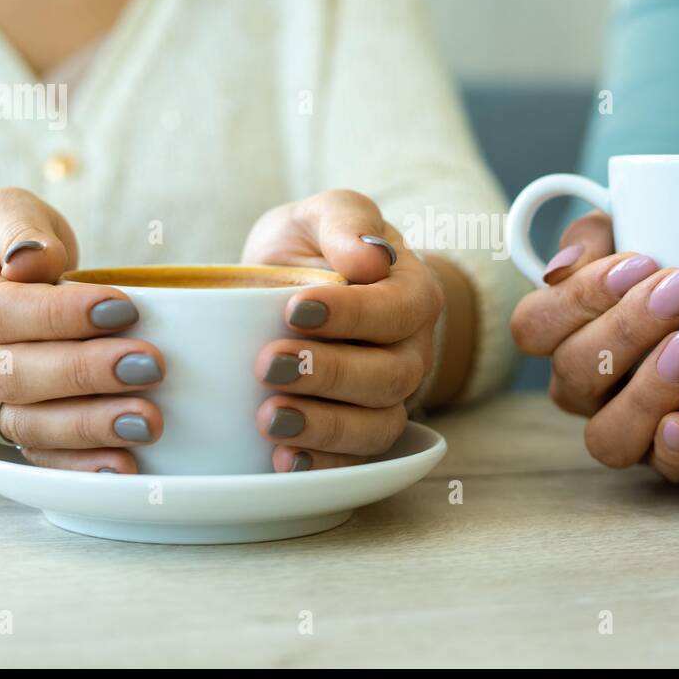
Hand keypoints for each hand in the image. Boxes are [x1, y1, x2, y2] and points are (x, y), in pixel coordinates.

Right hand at [0, 188, 163, 472]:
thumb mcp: (0, 211)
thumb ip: (18, 226)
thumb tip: (32, 259)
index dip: (58, 313)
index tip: (124, 306)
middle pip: (8, 374)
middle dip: (83, 374)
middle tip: (150, 365)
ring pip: (22, 424)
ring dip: (88, 427)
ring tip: (148, 421)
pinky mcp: (3, 426)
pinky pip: (35, 455)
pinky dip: (79, 466)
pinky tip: (125, 466)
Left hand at [242, 190, 442, 470]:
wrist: (294, 288)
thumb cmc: (315, 247)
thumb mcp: (323, 214)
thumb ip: (346, 221)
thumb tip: (369, 257)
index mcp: (412, 294)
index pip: (397, 310)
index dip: (352, 315)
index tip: (295, 308)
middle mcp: (412, 352)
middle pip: (390, 376)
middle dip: (328, 374)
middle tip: (266, 365)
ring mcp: (389, 399)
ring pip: (377, 425)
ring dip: (324, 427)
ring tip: (269, 418)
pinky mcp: (359, 433)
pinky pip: (355, 461)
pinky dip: (322, 464)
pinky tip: (283, 460)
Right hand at [510, 212, 678, 482]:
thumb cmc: (674, 266)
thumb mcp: (634, 229)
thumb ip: (595, 232)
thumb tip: (562, 267)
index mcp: (561, 333)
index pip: (534, 325)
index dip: (579, 297)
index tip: (642, 260)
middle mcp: (583, 387)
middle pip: (573, 372)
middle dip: (626, 329)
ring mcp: (627, 428)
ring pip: (606, 435)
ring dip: (646, 390)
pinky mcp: (676, 457)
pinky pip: (663, 472)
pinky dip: (673, 450)